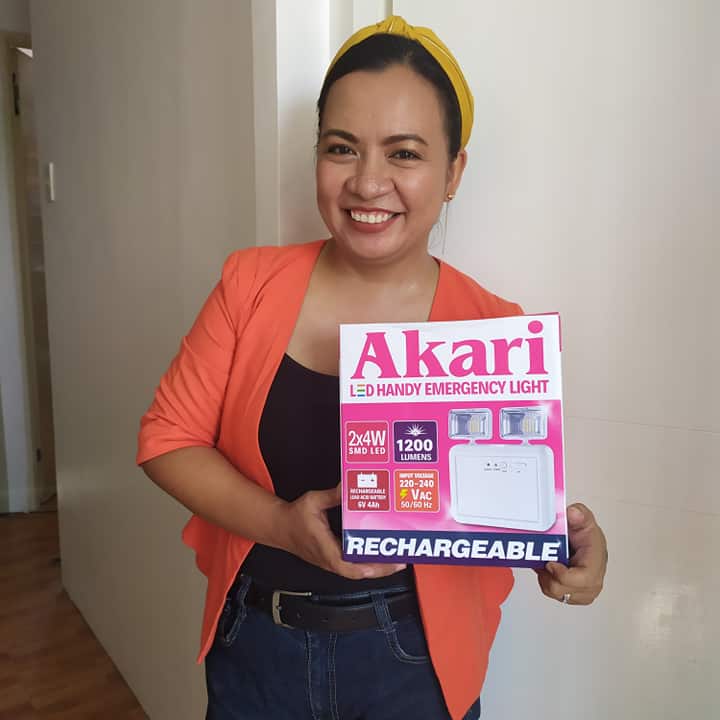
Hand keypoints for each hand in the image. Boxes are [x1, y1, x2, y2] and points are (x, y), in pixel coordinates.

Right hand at [276, 483, 405, 579]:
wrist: (279, 527)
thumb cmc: (294, 517)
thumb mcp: (312, 501)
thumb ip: (332, 495)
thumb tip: (347, 487)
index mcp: (325, 549)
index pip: (349, 568)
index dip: (370, 568)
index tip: (387, 563)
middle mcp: (330, 560)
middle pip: (360, 572)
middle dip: (382, 568)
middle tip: (401, 559)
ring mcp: (332, 562)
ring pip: (358, 571)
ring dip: (377, 567)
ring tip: (396, 557)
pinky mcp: (333, 559)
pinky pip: (353, 565)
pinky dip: (368, 562)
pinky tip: (379, 553)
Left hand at [535, 503, 606, 604]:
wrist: (584, 542)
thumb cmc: (586, 534)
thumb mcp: (583, 519)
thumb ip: (579, 514)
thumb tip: (574, 513)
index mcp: (596, 563)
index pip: (583, 579)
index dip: (563, 575)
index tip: (550, 563)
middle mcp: (593, 581)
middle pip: (563, 589)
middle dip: (549, 575)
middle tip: (544, 558)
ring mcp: (584, 591)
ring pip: (556, 592)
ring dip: (546, 577)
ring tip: (546, 561)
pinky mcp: (574, 595)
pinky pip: (553, 593)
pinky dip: (546, 581)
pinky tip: (547, 568)